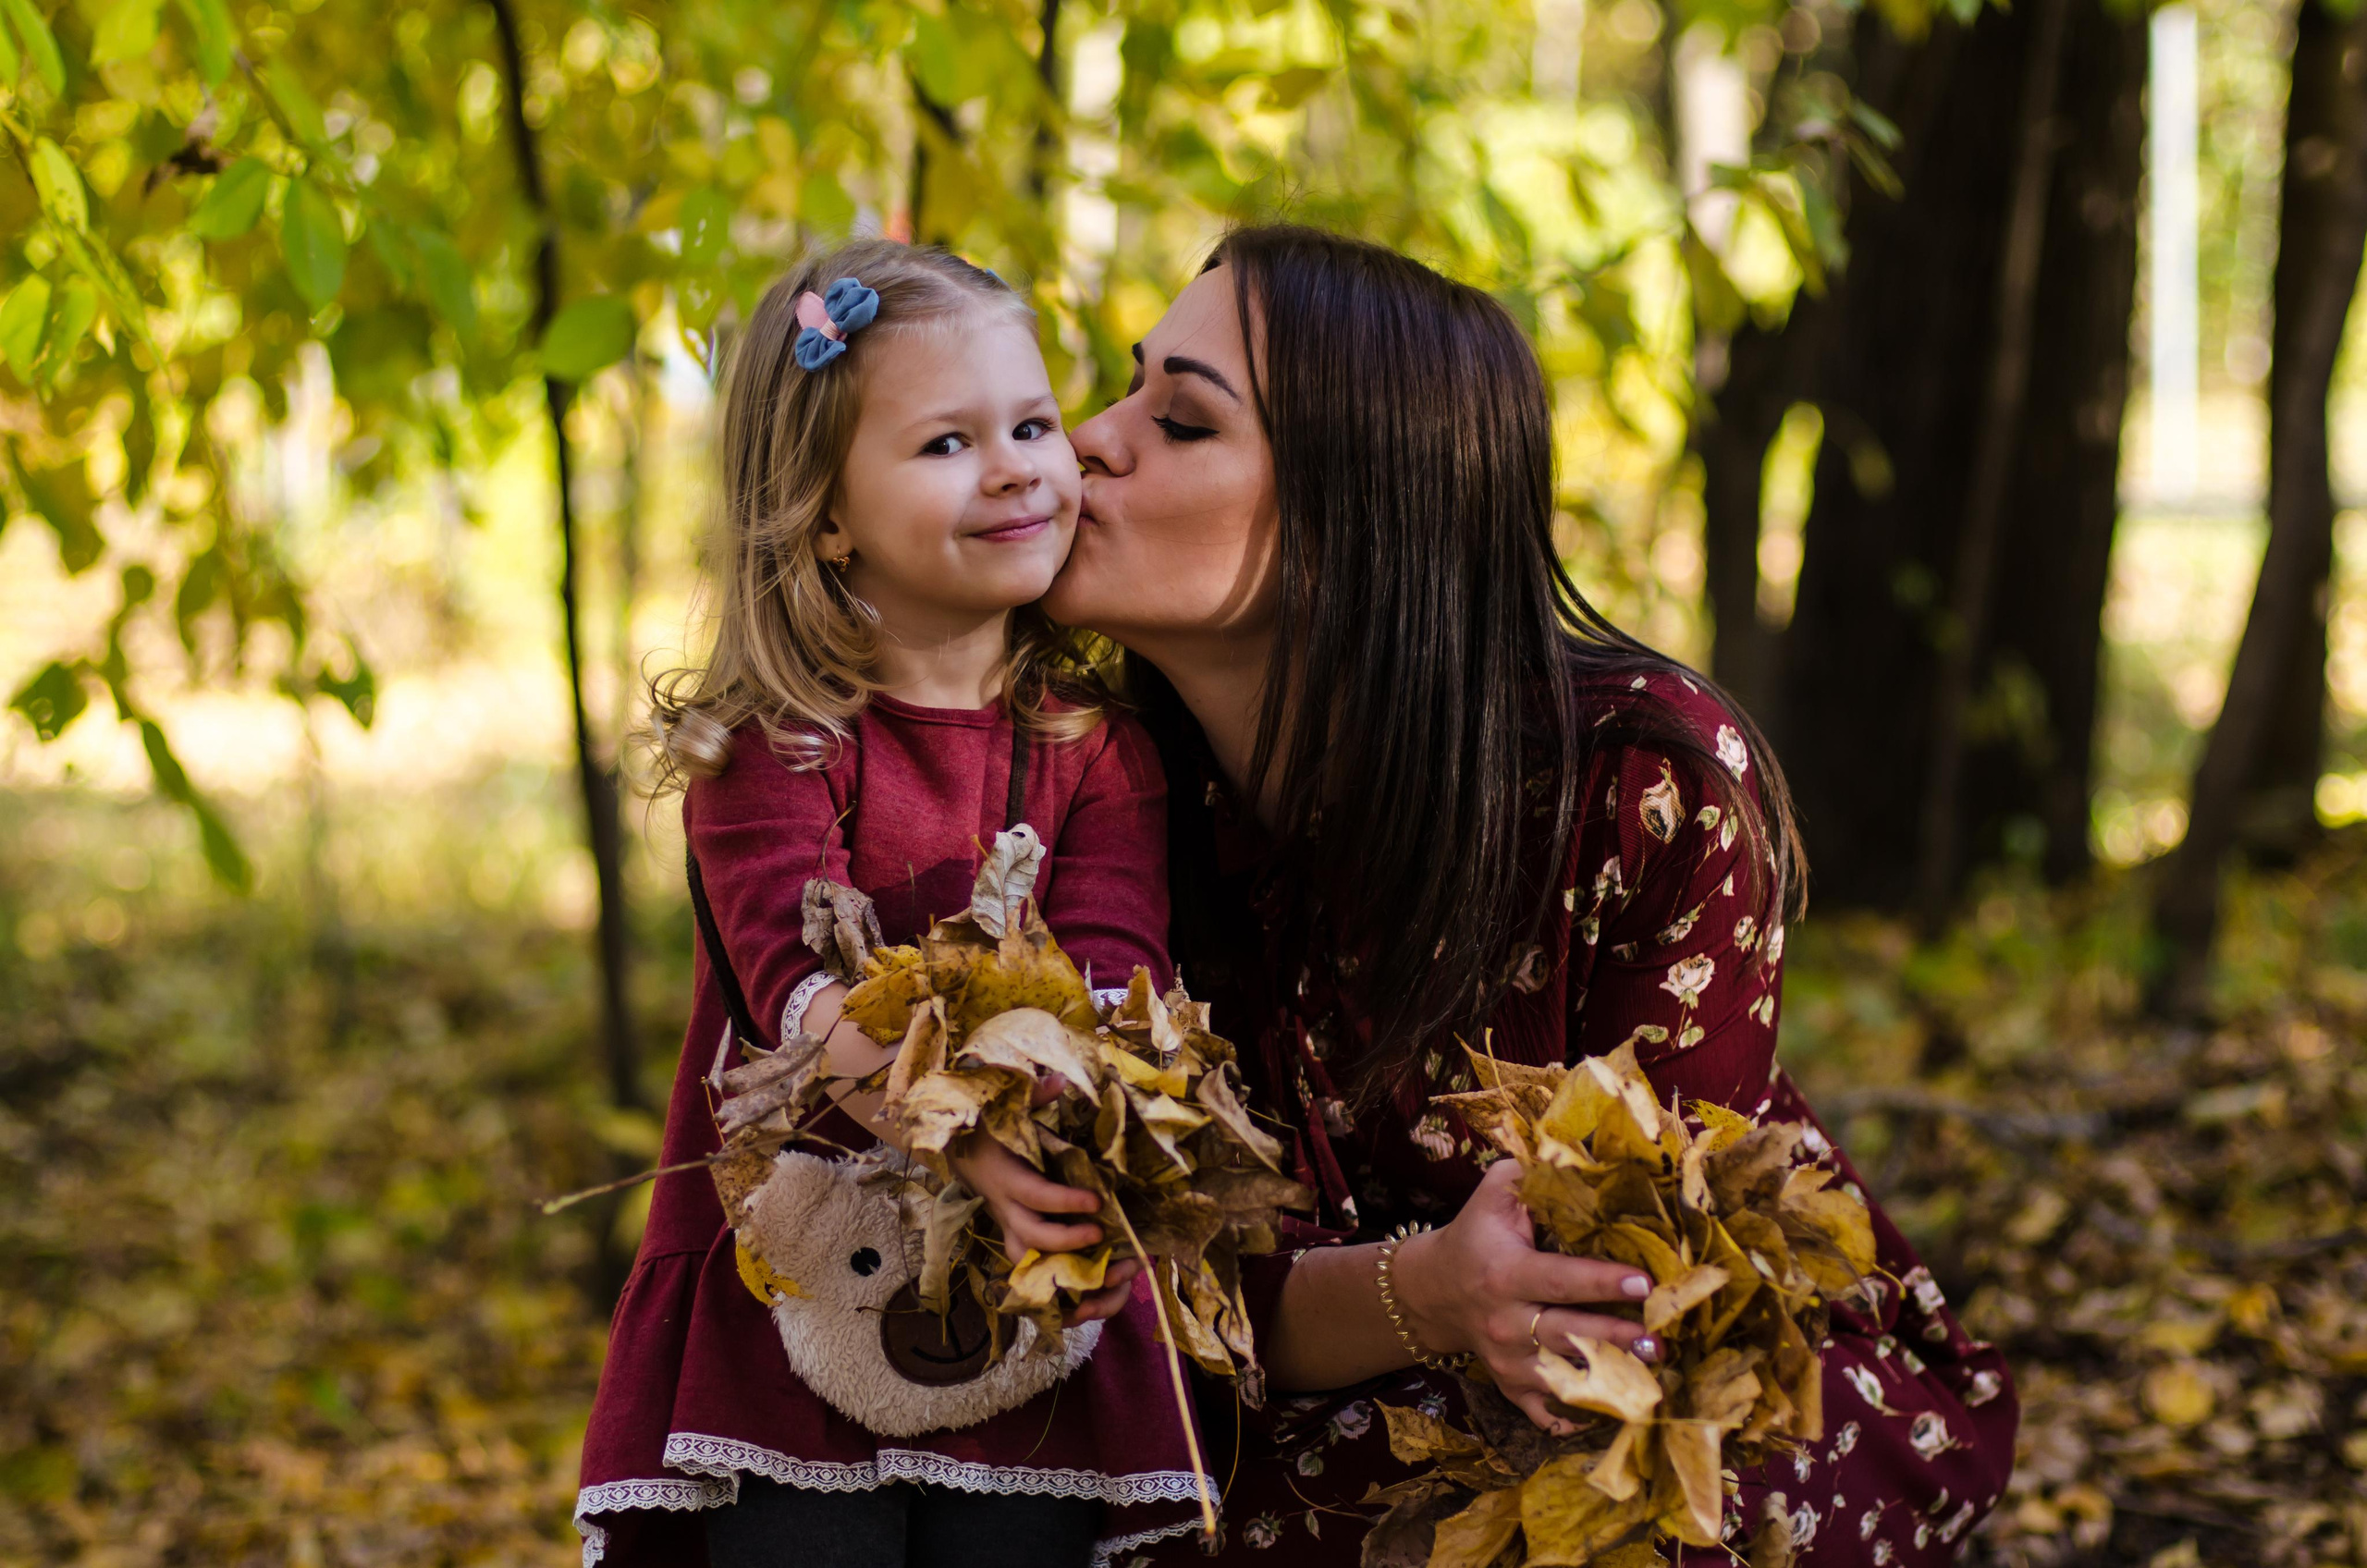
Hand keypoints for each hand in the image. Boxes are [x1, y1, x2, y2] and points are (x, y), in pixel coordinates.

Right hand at [947, 1101, 1139, 1328]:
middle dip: (1069, 1243)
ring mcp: (1010, 1234)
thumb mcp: (1005, 1110)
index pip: (1035, 1197)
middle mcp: (1006, 1213)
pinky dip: (1065, 1300)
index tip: (1099, 1201)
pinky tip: (1101, 1302)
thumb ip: (1033, 1096)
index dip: (1065, 1203)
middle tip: (1104, 1235)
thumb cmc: (991, 1132)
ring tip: (1114, 1282)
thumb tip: (1057, 1078)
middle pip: (1032, 1240)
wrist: (963, 1156)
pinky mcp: (1018, 1246)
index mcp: (1007, 1180)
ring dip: (1070, 1283)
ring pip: (1032, 1271)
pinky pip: (1037, 1284)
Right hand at [1389, 1157, 1659, 1434]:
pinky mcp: (1512, 1386)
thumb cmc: (1476, 1234)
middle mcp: (1506, 1323)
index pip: (1559, 1280)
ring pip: (1565, 1378)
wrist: (1433, 1290)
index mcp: (1506, 1274)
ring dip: (1610, 1380)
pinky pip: (1545, 1412)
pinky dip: (1576, 1419)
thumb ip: (1532, 1173)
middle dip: (1616, 1338)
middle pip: (1569, 1335)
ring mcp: (1509, 1362)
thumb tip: (1581, 1156)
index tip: (1645, 1283)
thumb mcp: (1494, 1194)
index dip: (1602, 1282)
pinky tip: (1612, 1415)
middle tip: (1661, 1339)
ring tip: (1654, 1376)